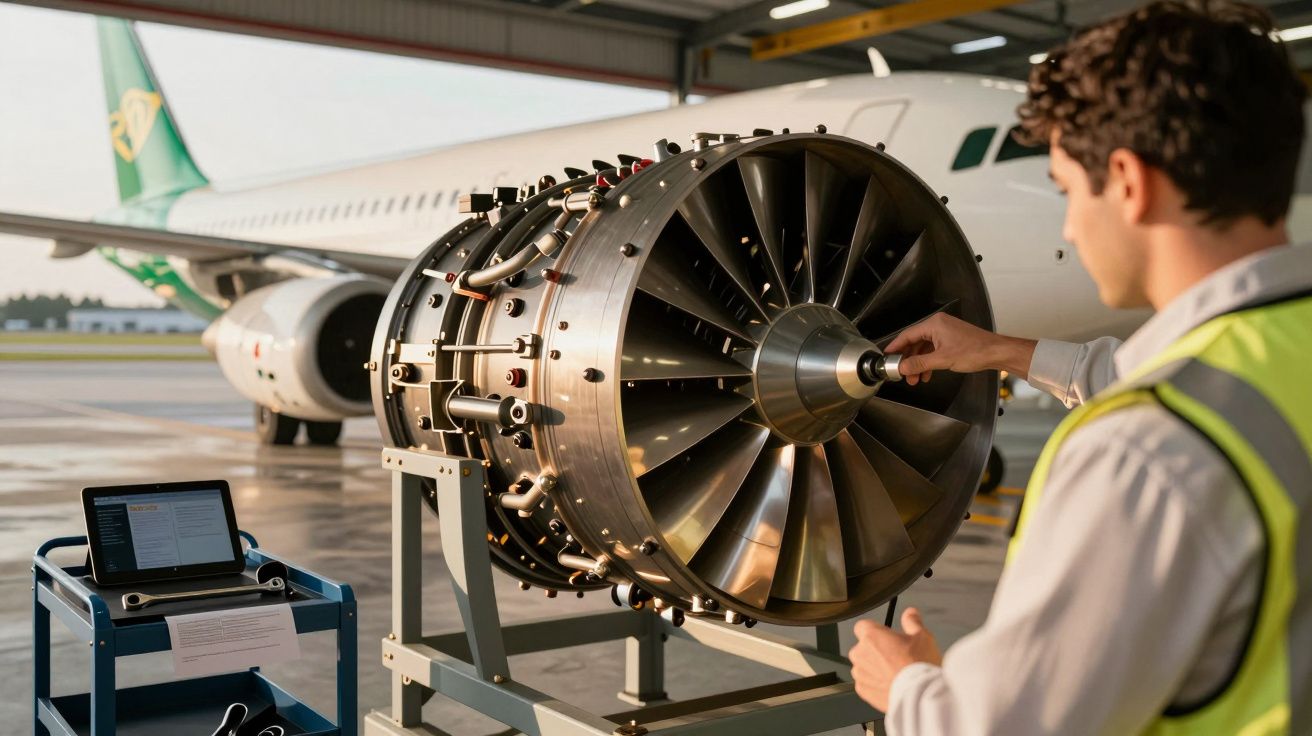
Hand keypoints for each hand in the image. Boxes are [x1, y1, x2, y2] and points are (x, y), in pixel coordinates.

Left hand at [849, 608, 942, 711]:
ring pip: (862, 666)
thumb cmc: (919, 665)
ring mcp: (860, 673)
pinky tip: (890, 685)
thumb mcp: (923, 637)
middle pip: (862, 647)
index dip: (875, 630)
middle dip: (874, 650)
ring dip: (873, 668)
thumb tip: (910, 613)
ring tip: (893, 674)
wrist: (919, 695)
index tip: (886, 636)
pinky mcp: (862, 691)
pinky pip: (865, 683)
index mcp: (871, 636)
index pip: (862, 626)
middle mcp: (860, 653)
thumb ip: (912, 622)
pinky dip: (874, 684)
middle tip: (894, 657)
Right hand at [885, 313, 1036, 385]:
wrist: (996, 353)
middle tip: (902, 373)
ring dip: (919, 364)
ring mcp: (946, 333)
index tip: (887, 356)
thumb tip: (903, 367)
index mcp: (934, 324)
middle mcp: (939, 325)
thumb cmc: (975, 351)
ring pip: (924, 348)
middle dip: (908, 360)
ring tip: (915, 378)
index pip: (908, 335)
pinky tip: (927, 374)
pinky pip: (934, 350)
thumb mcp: (942, 360)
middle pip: (915, 342)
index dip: (896, 347)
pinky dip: (928, 362)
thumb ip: (919, 364)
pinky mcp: (952, 340)